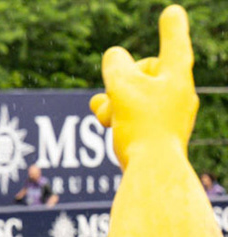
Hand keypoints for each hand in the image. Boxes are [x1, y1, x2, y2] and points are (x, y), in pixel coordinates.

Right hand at [90, 5, 196, 169]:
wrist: (154, 172)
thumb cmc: (142, 128)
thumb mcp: (122, 87)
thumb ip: (115, 65)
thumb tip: (115, 56)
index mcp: (177, 75)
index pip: (174, 42)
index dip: (171, 27)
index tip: (170, 12)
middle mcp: (181, 92)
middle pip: (147, 73)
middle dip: (121, 81)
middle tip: (110, 96)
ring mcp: (173, 114)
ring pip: (138, 96)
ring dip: (115, 101)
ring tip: (104, 117)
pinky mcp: (162, 134)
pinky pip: (139, 116)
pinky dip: (121, 117)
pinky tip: (107, 125)